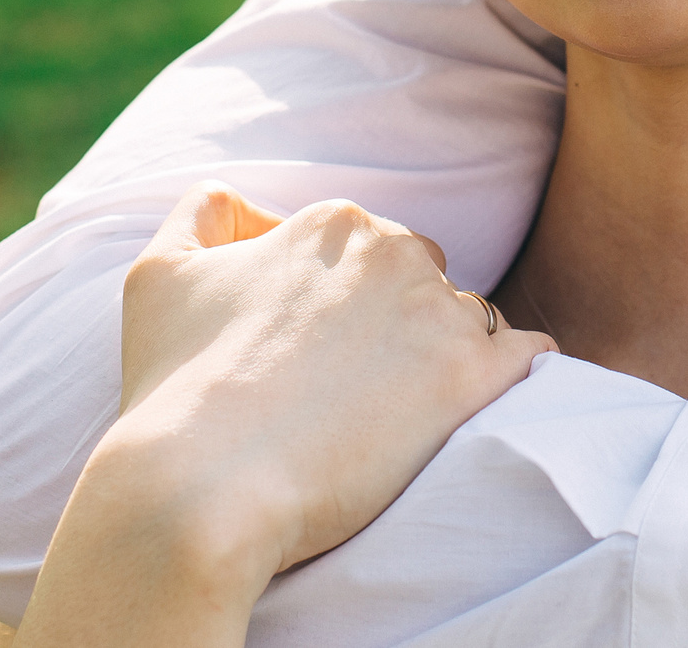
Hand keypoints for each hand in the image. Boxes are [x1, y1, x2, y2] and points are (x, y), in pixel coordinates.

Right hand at [113, 183, 556, 570]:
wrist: (202, 487)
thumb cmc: (174, 388)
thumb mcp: (159, 275)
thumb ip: (200, 217)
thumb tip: (228, 199)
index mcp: (332, 225)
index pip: (365, 252)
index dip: (342, 308)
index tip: (317, 360)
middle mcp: (395, 251)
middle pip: (421, 280)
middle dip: (398, 326)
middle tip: (357, 394)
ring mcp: (441, 312)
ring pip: (471, 319)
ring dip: (447, 356)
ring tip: (405, 418)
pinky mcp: (475, 378)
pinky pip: (529, 357)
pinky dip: (513, 378)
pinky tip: (479, 409)